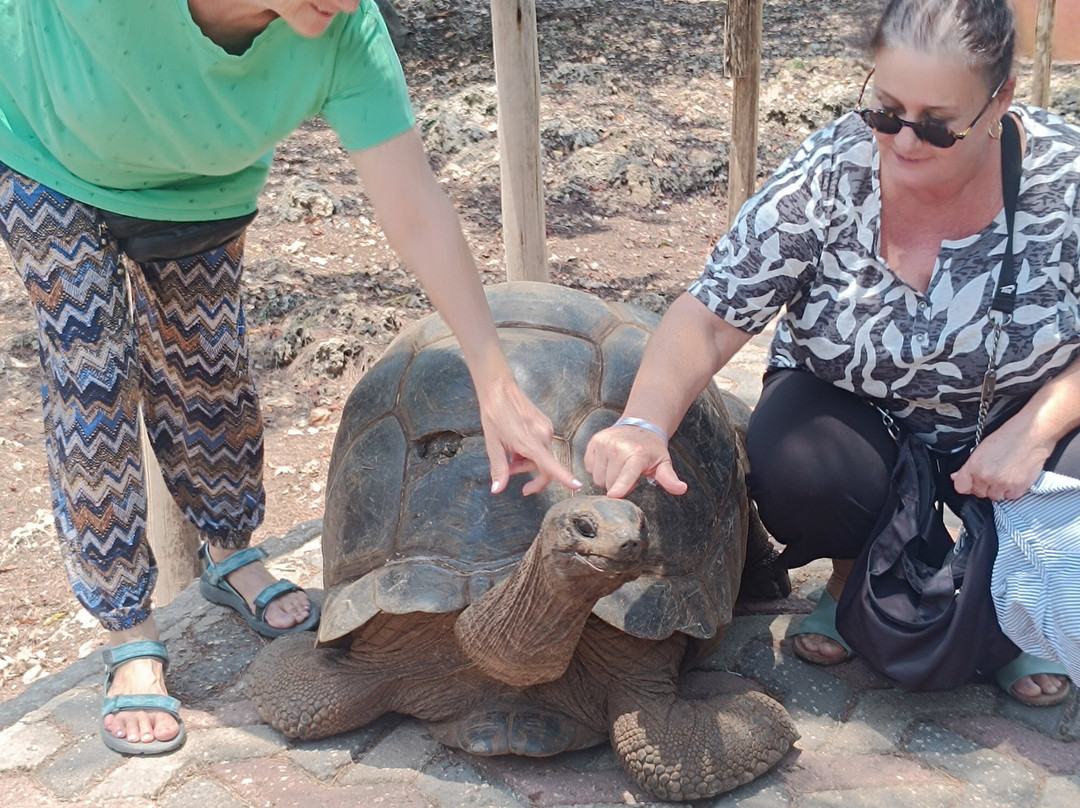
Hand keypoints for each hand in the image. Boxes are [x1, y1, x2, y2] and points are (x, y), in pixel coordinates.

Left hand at [478, 377, 580, 495]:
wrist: (499, 389)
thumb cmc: (495, 415)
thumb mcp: (493, 445)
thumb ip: (499, 469)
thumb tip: (497, 490)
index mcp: (531, 442)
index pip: (551, 466)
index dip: (565, 478)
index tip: (577, 486)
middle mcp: (544, 435)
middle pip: (544, 466)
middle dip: (527, 472)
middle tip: (509, 469)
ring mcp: (547, 429)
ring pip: (543, 455)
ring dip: (527, 461)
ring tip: (509, 455)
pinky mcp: (546, 424)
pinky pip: (542, 444)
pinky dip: (531, 450)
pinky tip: (517, 444)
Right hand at [584, 423, 686, 497]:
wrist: (640, 425)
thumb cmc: (651, 449)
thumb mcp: (663, 463)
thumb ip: (669, 478)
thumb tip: (681, 489)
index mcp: (637, 454)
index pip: (627, 474)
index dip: (621, 486)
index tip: (614, 496)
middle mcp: (618, 447)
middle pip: (609, 483)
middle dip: (617, 486)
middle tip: (629, 476)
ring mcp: (604, 444)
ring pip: (597, 477)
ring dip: (607, 478)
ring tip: (619, 469)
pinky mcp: (594, 442)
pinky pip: (588, 468)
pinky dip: (597, 469)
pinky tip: (609, 463)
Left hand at [950, 419, 1051, 500]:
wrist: (1032, 435)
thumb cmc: (1008, 437)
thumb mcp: (982, 448)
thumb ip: (968, 466)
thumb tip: (956, 476)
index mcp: (974, 466)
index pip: (961, 487)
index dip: (967, 485)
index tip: (972, 481)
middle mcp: (985, 477)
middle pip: (979, 493)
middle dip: (984, 486)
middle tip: (994, 473)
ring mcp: (1001, 484)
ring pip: (994, 496)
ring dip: (998, 489)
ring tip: (1005, 474)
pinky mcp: (1017, 489)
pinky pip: (1010, 497)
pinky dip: (1012, 490)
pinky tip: (1015, 478)